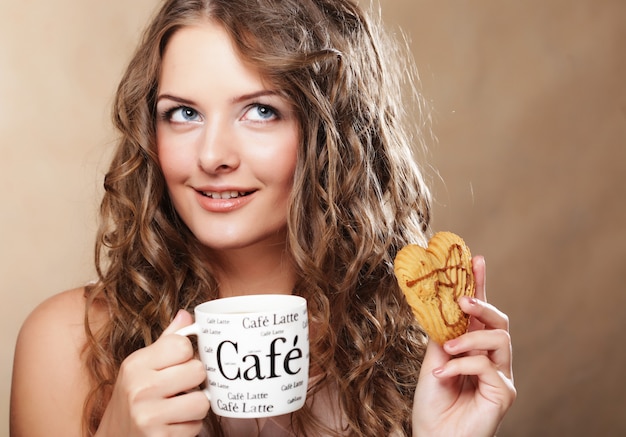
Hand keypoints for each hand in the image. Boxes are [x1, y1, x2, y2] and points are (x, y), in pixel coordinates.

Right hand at [96, 310, 209, 436]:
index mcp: (136, 364)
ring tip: (179, 407)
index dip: (187, 354)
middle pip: (197, 371)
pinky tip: (173, 425)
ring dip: (195, 407)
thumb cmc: (132, 398)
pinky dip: (189, 427)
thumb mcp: (141, 366)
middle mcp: (140, 388)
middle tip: (181, 388)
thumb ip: (166, 341)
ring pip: (201, 402)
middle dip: (195, 381)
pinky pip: (195, 427)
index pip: (182, 345)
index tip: (179, 364)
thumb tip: (187, 315)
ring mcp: (148, 416)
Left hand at [412, 256, 515, 436]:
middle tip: (463, 302)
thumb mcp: (433, 359)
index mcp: (473, 347)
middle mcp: (492, 359)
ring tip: (447, 349)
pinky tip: (444, 375)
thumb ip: (442, 334)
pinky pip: (487, 367)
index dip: (480, 284)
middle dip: (483, 305)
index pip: (481, 312)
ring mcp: (500, 376)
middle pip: (500, 321)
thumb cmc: (431, 403)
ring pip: (499, 340)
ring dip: (470, 339)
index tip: (475, 259)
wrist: (431, 436)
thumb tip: (441, 303)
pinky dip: (462, 366)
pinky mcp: (503, 393)